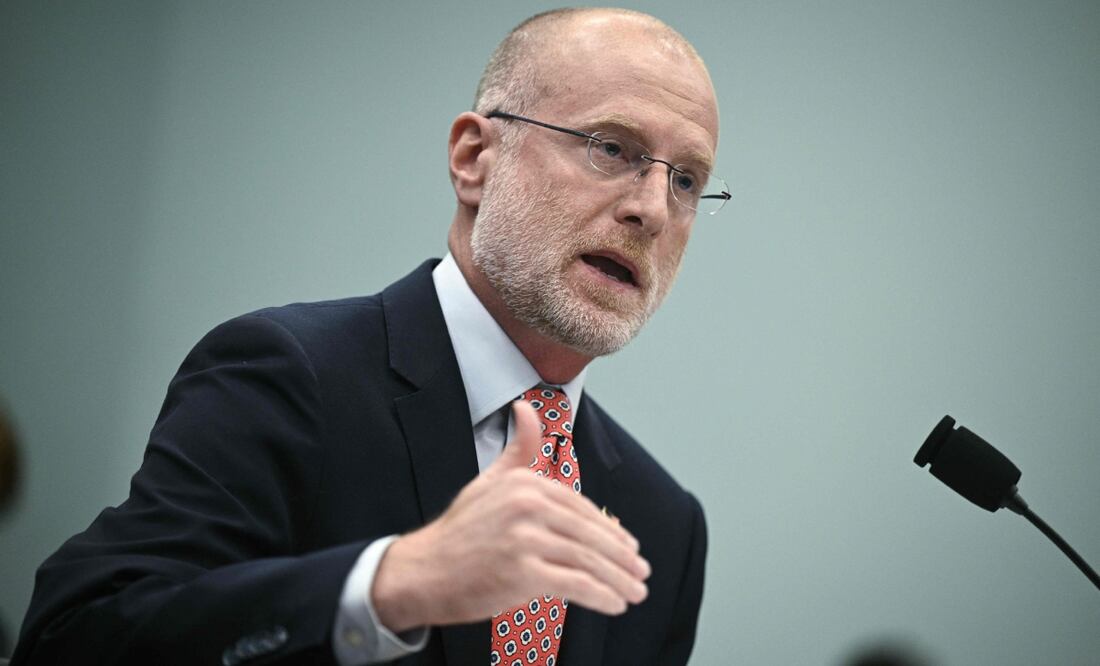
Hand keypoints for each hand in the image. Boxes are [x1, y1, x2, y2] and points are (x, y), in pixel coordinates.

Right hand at [371, 400, 649, 631]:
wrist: (422, 571)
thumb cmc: (459, 531)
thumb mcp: (489, 480)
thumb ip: (518, 449)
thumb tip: (526, 408)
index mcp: (525, 482)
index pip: (581, 507)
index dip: (609, 530)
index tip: (628, 546)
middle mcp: (527, 505)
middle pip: (590, 534)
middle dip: (621, 556)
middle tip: (641, 571)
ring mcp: (525, 539)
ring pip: (588, 560)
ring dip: (618, 579)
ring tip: (635, 591)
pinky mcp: (523, 573)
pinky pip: (576, 584)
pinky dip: (601, 596)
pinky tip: (614, 604)